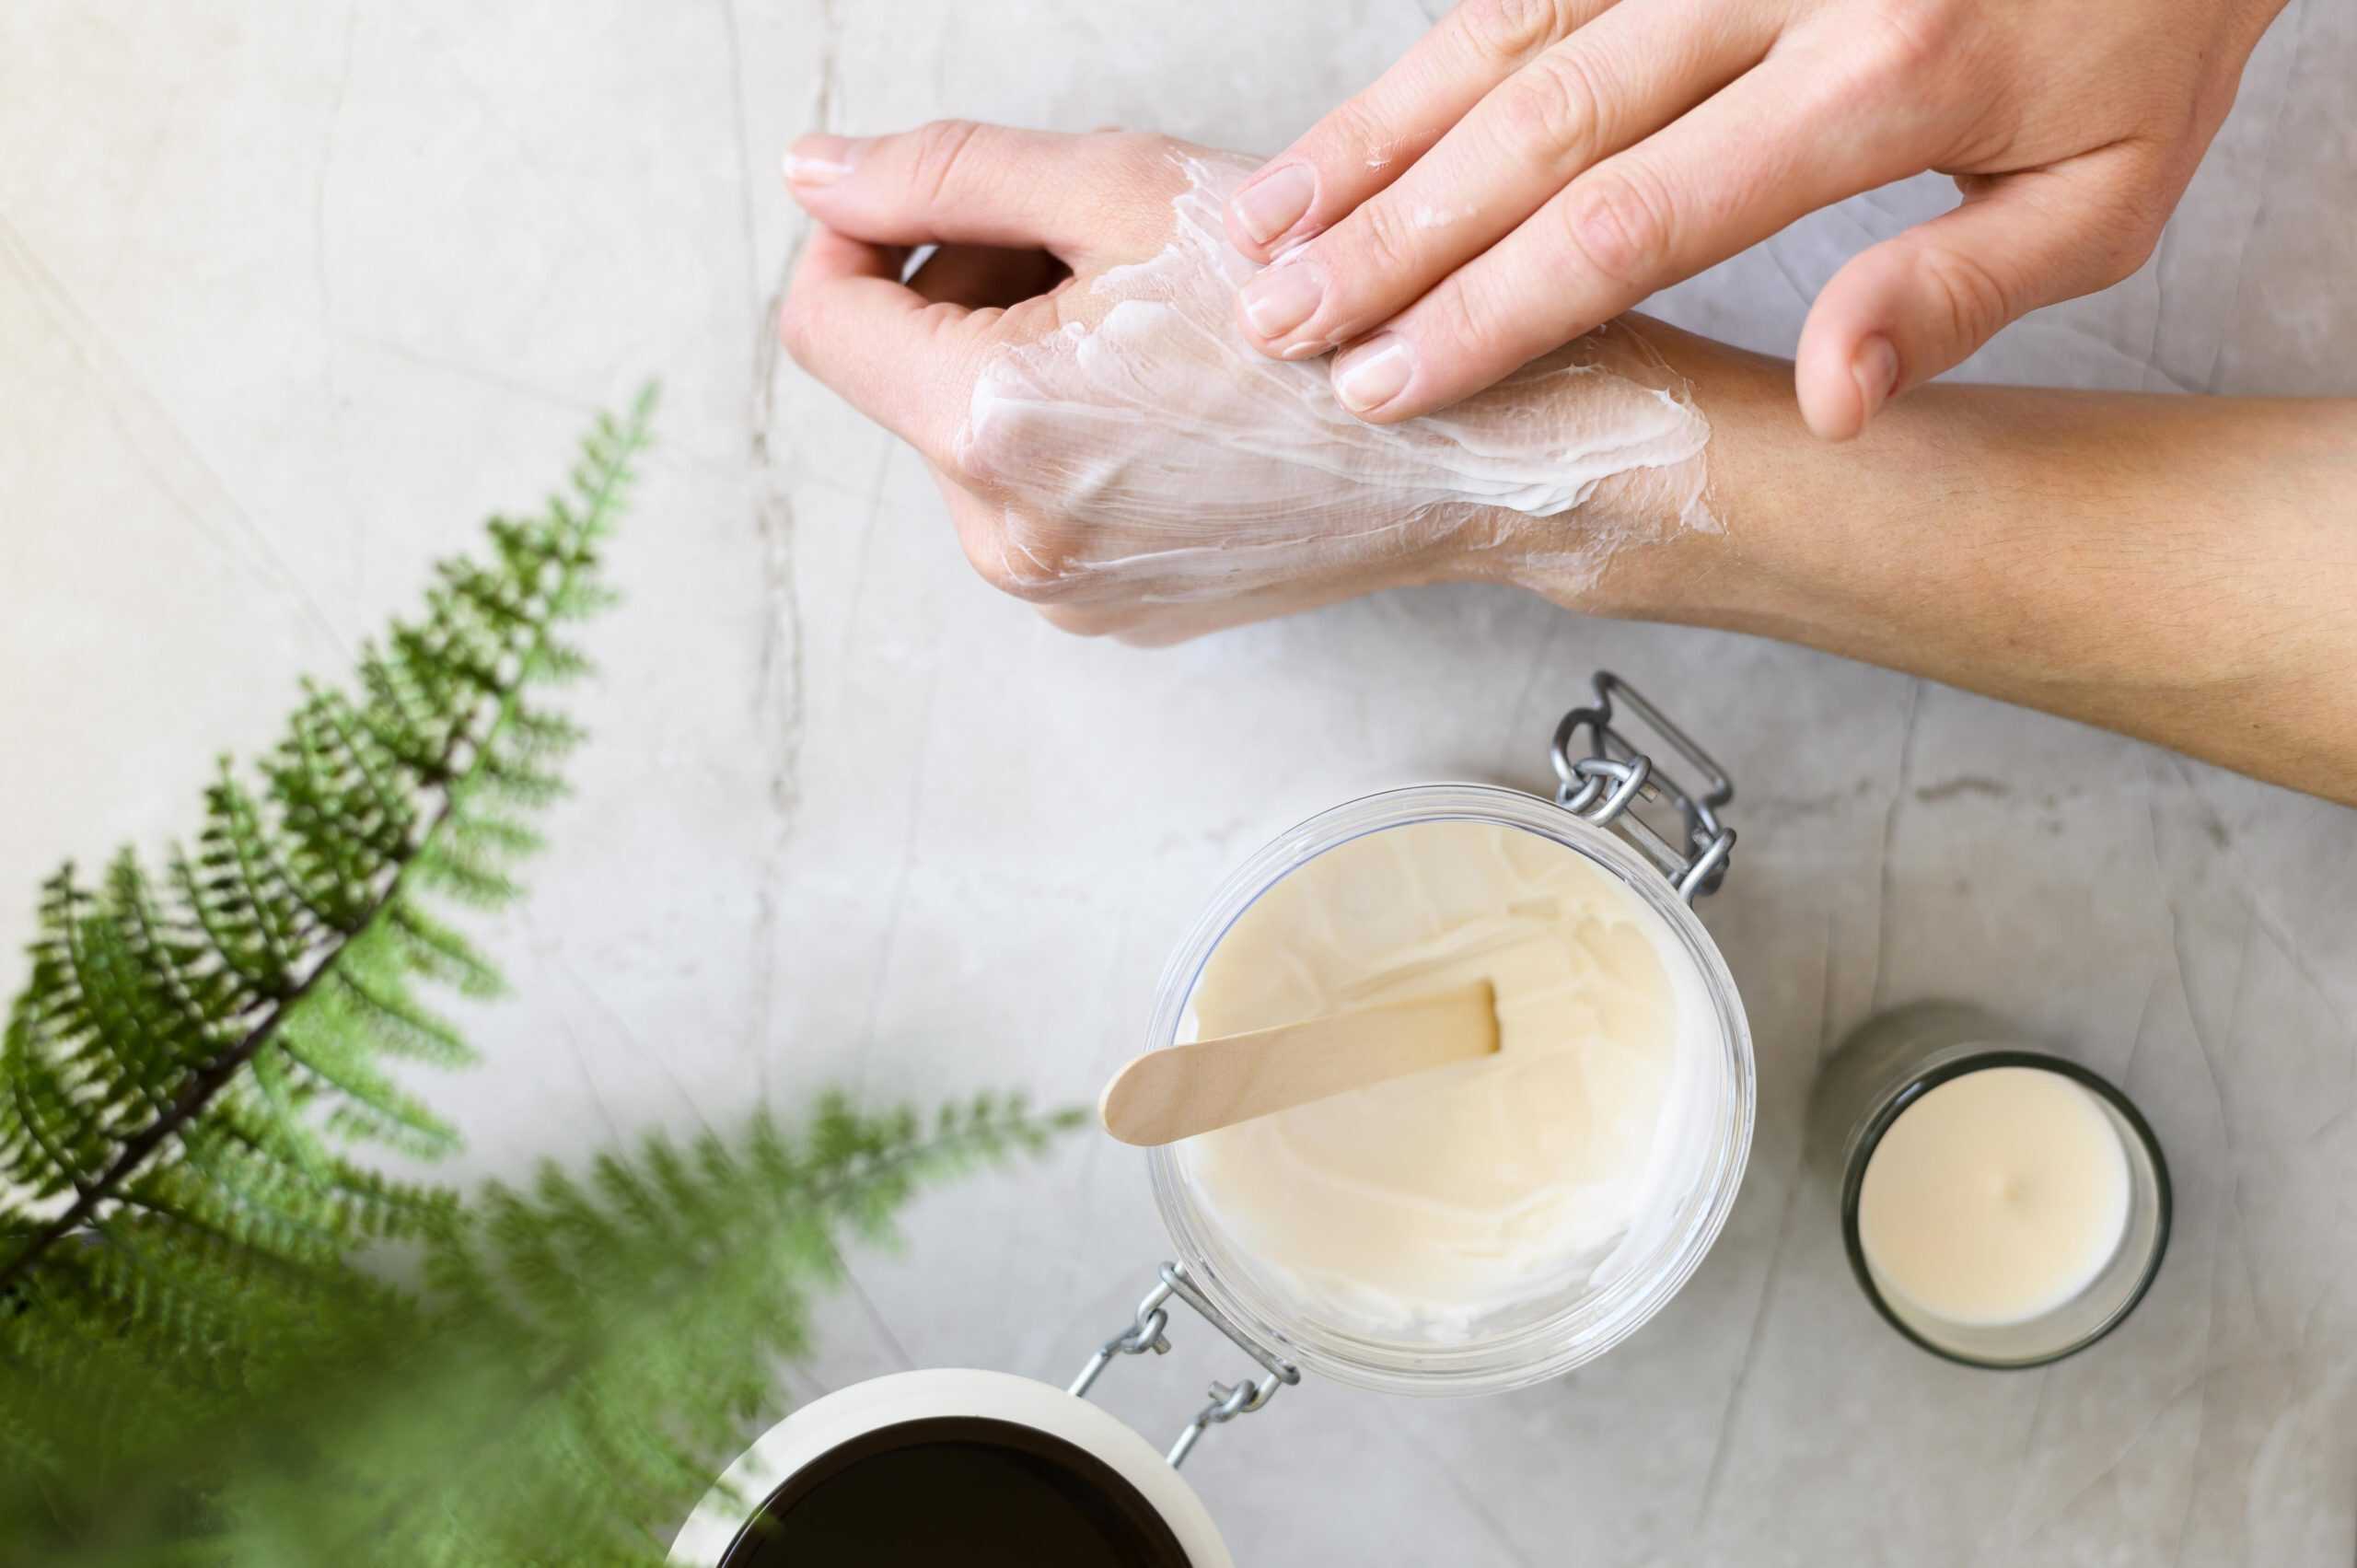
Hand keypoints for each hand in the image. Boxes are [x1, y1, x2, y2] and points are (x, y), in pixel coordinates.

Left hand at [780, 123, 1711, 643]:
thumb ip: (946, 171)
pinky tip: (1166, 398)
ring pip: (969, 439)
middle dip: (964, 291)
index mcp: (995, 430)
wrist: (1463, 445)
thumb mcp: (1124, 193)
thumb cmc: (1325, 313)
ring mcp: (1057, 592)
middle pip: (901, 379)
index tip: (934, 205)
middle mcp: (1007, 539)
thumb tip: (814, 173)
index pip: (823, 321)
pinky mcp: (1103, 613)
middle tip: (1088, 250)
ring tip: (1146, 324)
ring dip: (1018, 362)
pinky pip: (1032, 500)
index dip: (861, 236)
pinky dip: (1067, 436)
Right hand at [1222, 0, 2285, 437]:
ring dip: (1375, 138)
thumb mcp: (2106, 192)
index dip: (1493, 312)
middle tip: (1280, 326)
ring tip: (1263, 231)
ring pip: (1507, 34)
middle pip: (1538, 127)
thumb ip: (1956, 293)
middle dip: (1391, 239)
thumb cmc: (2136, 24)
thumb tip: (1826, 403)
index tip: (1393, 383)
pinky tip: (1353, 132)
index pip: (1636, 218)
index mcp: (1882, 74)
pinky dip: (1430, 58)